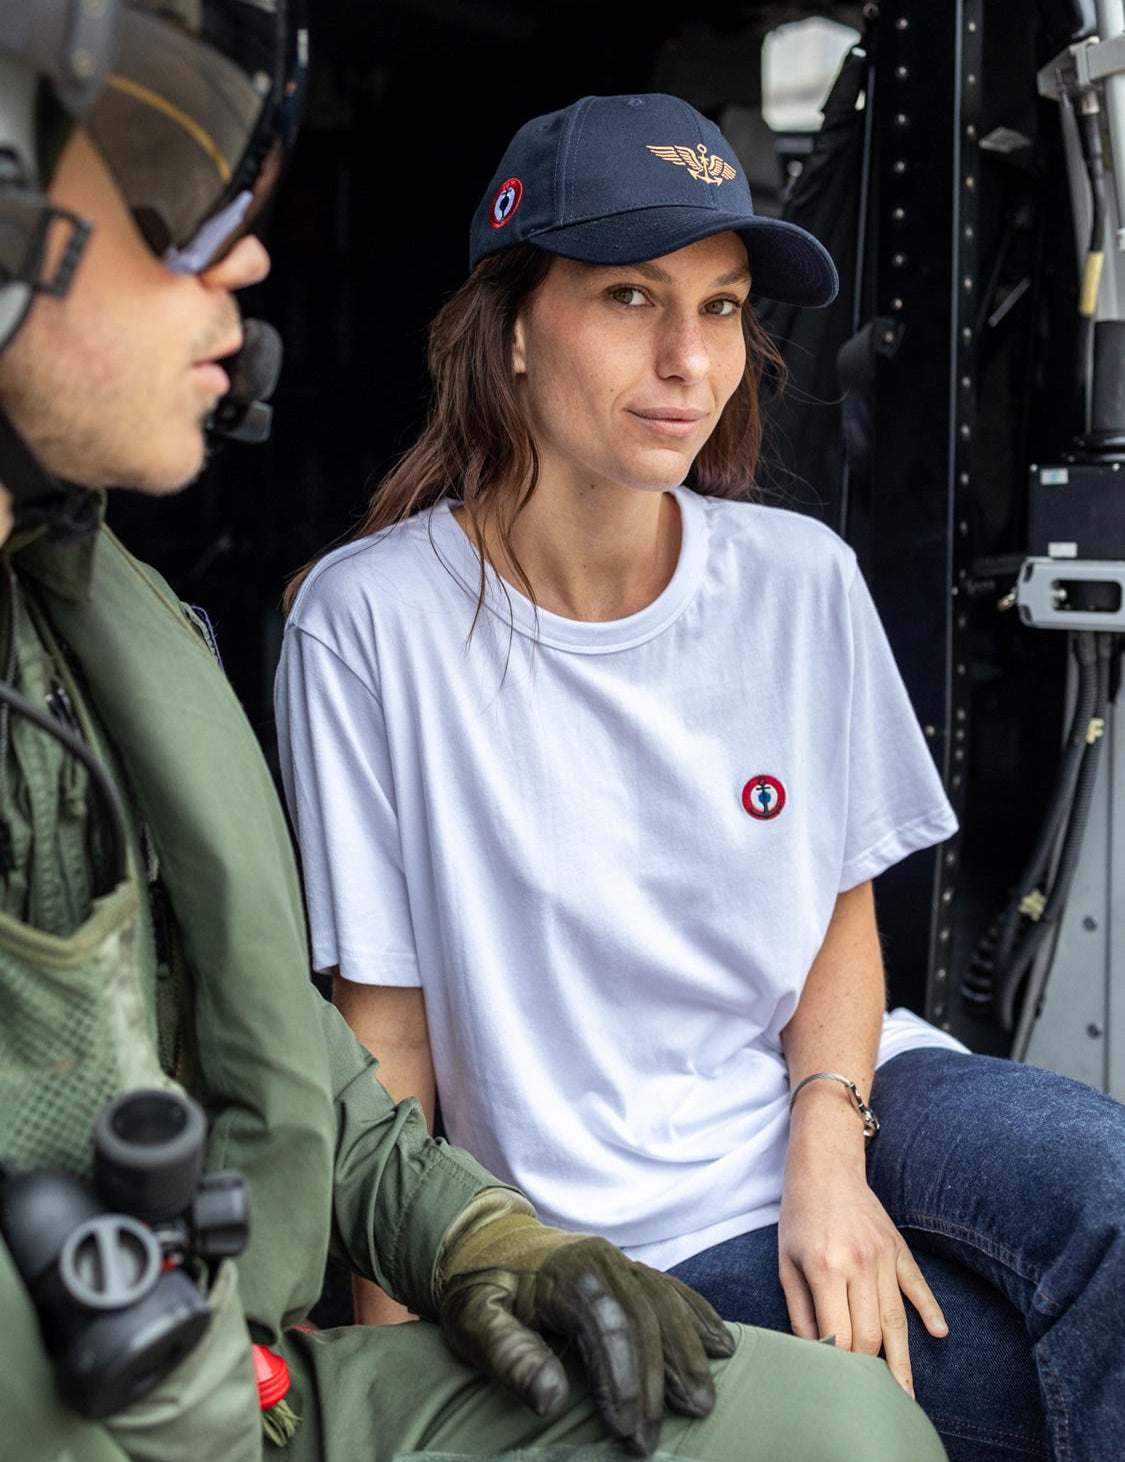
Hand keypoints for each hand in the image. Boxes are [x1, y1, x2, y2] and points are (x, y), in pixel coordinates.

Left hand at [435, 1193, 734, 1454]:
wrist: (484, 1240)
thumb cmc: (478, 1286)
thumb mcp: (474, 1320)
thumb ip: (508, 1355)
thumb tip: (550, 1400)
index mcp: (569, 1270)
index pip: (610, 1329)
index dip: (623, 1383)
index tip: (627, 1433)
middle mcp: (603, 1259)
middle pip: (644, 1320)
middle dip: (656, 1383)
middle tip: (653, 1440)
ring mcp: (621, 1262)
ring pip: (667, 1305)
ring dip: (687, 1355)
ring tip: (700, 1404)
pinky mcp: (629, 1271)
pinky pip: (673, 1291)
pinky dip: (698, 1316)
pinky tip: (720, 1344)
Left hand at [778, 1154, 946, 1396]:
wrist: (825, 1168)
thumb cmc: (800, 1217)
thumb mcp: (787, 1264)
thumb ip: (800, 1313)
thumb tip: (815, 1355)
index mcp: (826, 1270)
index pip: (841, 1334)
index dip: (840, 1364)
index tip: (837, 1384)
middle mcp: (859, 1264)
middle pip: (872, 1333)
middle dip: (869, 1368)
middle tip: (868, 1395)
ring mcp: (883, 1256)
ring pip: (897, 1319)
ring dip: (902, 1360)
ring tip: (906, 1395)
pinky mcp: (897, 1248)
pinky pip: (917, 1284)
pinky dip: (929, 1310)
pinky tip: (938, 1333)